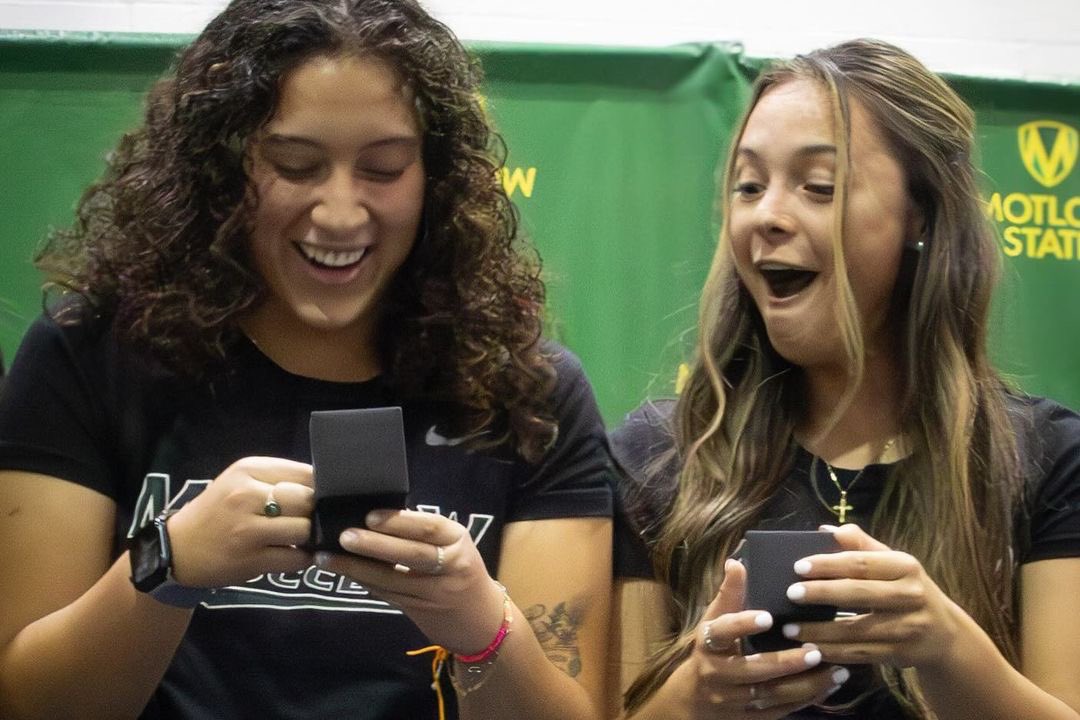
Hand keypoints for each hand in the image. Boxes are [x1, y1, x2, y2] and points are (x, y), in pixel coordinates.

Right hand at [165, 456, 315, 587]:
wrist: (176, 548)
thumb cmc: (217, 511)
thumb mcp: (241, 481)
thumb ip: (278, 478)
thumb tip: (324, 484)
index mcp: (247, 470)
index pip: (305, 473)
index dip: (319, 487)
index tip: (317, 497)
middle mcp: (246, 496)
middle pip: (307, 500)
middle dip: (314, 512)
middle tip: (306, 519)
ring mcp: (248, 530)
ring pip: (304, 530)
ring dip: (309, 537)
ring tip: (298, 538)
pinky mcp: (250, 560)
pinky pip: (296, 559)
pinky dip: (301, 559)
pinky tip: (291, 554)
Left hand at [314, 509, 505, 655]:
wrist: (483, 620)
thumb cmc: (461, 570)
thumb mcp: (453, 545)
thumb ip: (423, 533)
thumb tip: (374, 515)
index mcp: (458, 539)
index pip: (429, 527)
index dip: (399, 522)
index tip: (370, 516)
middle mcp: (450, 565)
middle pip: (411, 555)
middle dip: (375, 546)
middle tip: (344, 536)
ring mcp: (436, 592)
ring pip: (393, 580)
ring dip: (357, 568)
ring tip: (327, 558)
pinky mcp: (420, 611)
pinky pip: (388, 594)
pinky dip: (365, 583)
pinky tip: (344, 574)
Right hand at [673, 558, 846, 717]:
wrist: (694, 697)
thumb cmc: (711, 649)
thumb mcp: (713, 621)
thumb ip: (728, 595)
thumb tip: (737, 562)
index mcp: (708, 644)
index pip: (722, 633)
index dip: (742, 625)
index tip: (767, 617)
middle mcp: (719, 673)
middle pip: (753, 670)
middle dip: (785, 662)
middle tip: (816, 651)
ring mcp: (734, 699)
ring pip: (772, 694)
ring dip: (806, 684)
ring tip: (836, 670)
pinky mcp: (750, 717)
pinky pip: (781, 710)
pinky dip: (807, 698)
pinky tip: (829, 685)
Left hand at [782, 523, 964, 669]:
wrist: (944, 635)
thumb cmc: (906, 589)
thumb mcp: (892, 564)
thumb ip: (860, 546)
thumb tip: (826, 530)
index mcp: (905, 566)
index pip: (861, 562)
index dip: (828, 564)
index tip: (798, 566)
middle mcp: (911, 595)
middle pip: (858, 594)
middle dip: (821, 593)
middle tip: (790, 594)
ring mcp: (908, 628)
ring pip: (856, 630)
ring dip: (819, 631)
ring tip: (789, 628)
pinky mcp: (902, 654)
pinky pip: (860, 654)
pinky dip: (832, 652)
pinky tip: (809, 649)